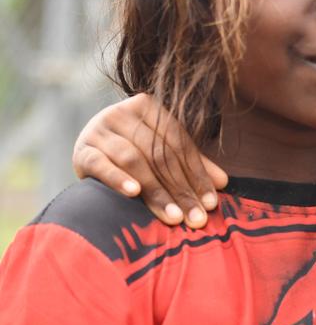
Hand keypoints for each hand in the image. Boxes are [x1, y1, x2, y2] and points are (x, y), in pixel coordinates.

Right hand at [72, 93, 227, 227]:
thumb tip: (223, 183)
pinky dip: (118, 178)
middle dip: (181, 190)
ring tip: (174, 216)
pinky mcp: (82, 151)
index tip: (211, 203)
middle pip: (159, 154)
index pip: (179, 143)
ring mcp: (98, 130)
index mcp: (147, 106)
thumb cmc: (133, 150)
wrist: (86, 151)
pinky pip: (102, 164)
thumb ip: (192, 164)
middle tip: (196, 218)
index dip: (198, 174)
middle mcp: (121, 113)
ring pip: (135, 161)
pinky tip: (133, 193)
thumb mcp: (162, 152)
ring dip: (157, 192)